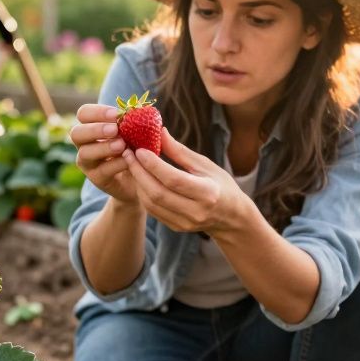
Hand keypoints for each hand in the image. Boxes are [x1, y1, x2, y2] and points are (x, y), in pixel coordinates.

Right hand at [70, 103, 137, 205]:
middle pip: (76, 132)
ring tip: (122, 145)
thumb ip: (135, 122)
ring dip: (103, 147)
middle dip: (95, 130)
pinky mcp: (96, 178)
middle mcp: (84, 143)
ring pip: (85, 153)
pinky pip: (101, 170)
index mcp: (91, 126)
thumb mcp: (136, 133)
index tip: (117, 114)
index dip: (97, 112)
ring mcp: (88, 162)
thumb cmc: (136, 147)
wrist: (140, 177)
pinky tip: (128, 160)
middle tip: (115, 129)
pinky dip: (115, 164)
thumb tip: (143, 111)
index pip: (84, 114)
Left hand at [122, 127, 252, 235]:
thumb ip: (180, 152)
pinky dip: (143, 194)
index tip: (139, 149)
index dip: (153, 164)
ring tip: (132, 165)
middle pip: (158, 193)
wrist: (231, 217)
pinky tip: (141, 179)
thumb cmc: (220, 185)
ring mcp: (185, 223)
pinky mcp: (177, 228)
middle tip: (128, 154)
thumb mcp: (205, 165)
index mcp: (207, 192)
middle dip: (139, 172)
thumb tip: (159, 132)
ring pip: (151, 203)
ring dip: (138, 183)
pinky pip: (153, 211)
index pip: (173, 179)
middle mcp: (196, 211)